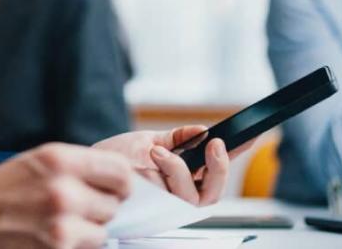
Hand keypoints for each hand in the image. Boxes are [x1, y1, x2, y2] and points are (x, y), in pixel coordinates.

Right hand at [0, 142, 133, 247]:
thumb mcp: (36, 162)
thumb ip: (75, 168)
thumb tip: (115, 180)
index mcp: (60, 158)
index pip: (120, 173)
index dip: (118, 183)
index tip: (110, 189)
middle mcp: (64, 190)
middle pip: (113, 205)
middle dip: (97, 208)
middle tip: (74, 208)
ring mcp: (60, 226)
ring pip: (101, 233)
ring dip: (86, 231)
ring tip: (57, 224)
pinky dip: (73, 247)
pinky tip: (48, 238)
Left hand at [93, 127, 234, 205]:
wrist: (90, 167)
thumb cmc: (118, 157)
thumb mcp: (151, 140)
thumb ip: (177, 138)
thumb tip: (203, 130)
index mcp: (186, 176)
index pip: (218, 169)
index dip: (238, 155)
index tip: (251, 136)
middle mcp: (181, 194)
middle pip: (213, 192)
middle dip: (220, 168)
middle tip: (214, 144)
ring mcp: (167, 204)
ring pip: (191, 197)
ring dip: (179, 170)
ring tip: (160, 151)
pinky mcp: (152, 211)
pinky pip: (166, 198)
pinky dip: (163, 175)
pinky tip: (153, 159)